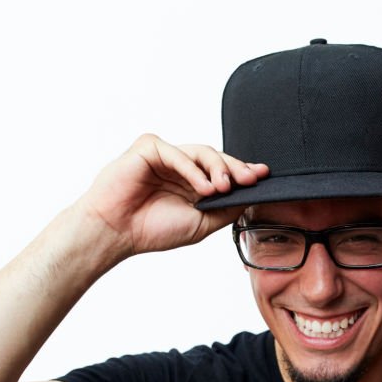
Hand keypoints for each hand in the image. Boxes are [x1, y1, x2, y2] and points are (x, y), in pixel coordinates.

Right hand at [73, 134, 268, 258]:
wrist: (117, 232)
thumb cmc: (152, 229)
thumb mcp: (201, 223)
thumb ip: (225, 209)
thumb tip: (251, 196)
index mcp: (193, 183)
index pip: (223, 172)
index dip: (243, 172)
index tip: (263, 176)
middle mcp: (181, 167)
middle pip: (217, 158)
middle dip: (236, 168)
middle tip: (250, 179)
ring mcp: (165, 156)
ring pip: (201, 152)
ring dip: (217, 168)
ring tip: (223, 187)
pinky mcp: (149, 148)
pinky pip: (177, 153)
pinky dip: (192, 169)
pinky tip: (203, 187)